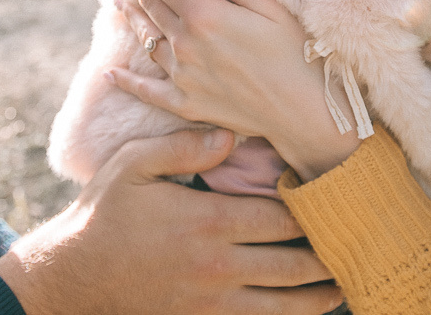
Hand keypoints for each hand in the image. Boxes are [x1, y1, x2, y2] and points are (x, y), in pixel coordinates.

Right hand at [0, 128, 342, 314]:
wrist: (73, 277)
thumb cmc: (105, 214)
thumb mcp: (134, 165)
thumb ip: (184, 146)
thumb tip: (230, 132)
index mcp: (209, 221)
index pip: (281, 217)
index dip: (314, 209)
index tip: (338, 198)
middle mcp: (218, 265)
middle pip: (294, 264)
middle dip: (328, 255)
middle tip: (357, 242)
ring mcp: (212, 300)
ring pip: (283, 304)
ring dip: (318, 297)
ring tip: (344, 284)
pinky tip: (303, 311)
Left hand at [110, 0, 361, 181]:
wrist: (303, 108)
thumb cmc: (294, 51)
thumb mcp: (267, 5)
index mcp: (204, 14)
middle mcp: (185, 43)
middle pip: (153, 10)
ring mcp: (182, 76)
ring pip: (148, 42)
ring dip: (133, 22)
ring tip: (120, 7)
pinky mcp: (185, 104)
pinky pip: (147, 91)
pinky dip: (127, 81)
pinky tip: (110, 74)